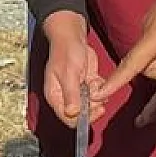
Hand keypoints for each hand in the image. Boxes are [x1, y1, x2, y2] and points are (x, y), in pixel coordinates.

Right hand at [41, 11, 103, 126]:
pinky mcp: (86, 86)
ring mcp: (77, 92)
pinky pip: (97, 95)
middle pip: (81, 115)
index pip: (68, 118)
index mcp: (55, 96)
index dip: (83, 118)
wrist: (72, 38)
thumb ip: (71, 93)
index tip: (96, 110)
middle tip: (97, 95)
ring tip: (94, 82)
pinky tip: (96, 79)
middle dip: (92, 106)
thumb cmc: (65, 52)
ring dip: (97, 97)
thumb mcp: (68, 73)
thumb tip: (72, 113)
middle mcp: (65, 97)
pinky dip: (100, 89)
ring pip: (91, 105)